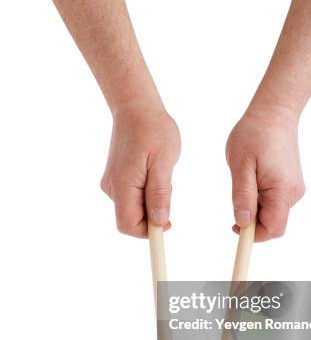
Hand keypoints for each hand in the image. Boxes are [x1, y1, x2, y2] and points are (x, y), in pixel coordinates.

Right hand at [101, 105, 180, 237]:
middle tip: (167, 189)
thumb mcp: (163, 162)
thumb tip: (159, 222)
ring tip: (161, 175)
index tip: (168, 226)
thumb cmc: (153, 130)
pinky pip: (131, 197)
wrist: (136, 107)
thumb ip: (159, 194)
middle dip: (152, 215)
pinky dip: (145, 194)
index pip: (128, 225)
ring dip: (150, 203)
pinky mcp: (116, 178)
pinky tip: (153, 172)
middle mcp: (112, 188)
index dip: (148, 232)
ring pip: (133, 208)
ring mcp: (112, 183)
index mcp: (123, 186)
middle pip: (131, 219)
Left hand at [226, 106, 304, 241]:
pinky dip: (260, 196)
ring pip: (271, 211)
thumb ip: (243, 196)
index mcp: (282, 190)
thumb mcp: (241, 165)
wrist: (274, 112)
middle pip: (272, 222)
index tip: (234, 228)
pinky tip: (254, 175)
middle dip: (252, 217)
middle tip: (237, 192)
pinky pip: (273, 200)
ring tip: (246, 176)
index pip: (273, 229)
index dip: (254, 235)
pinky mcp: (290, 183)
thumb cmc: (255, 134)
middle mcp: (293, 193)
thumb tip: (242, 223)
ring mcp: (293, 188)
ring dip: (254, 205)